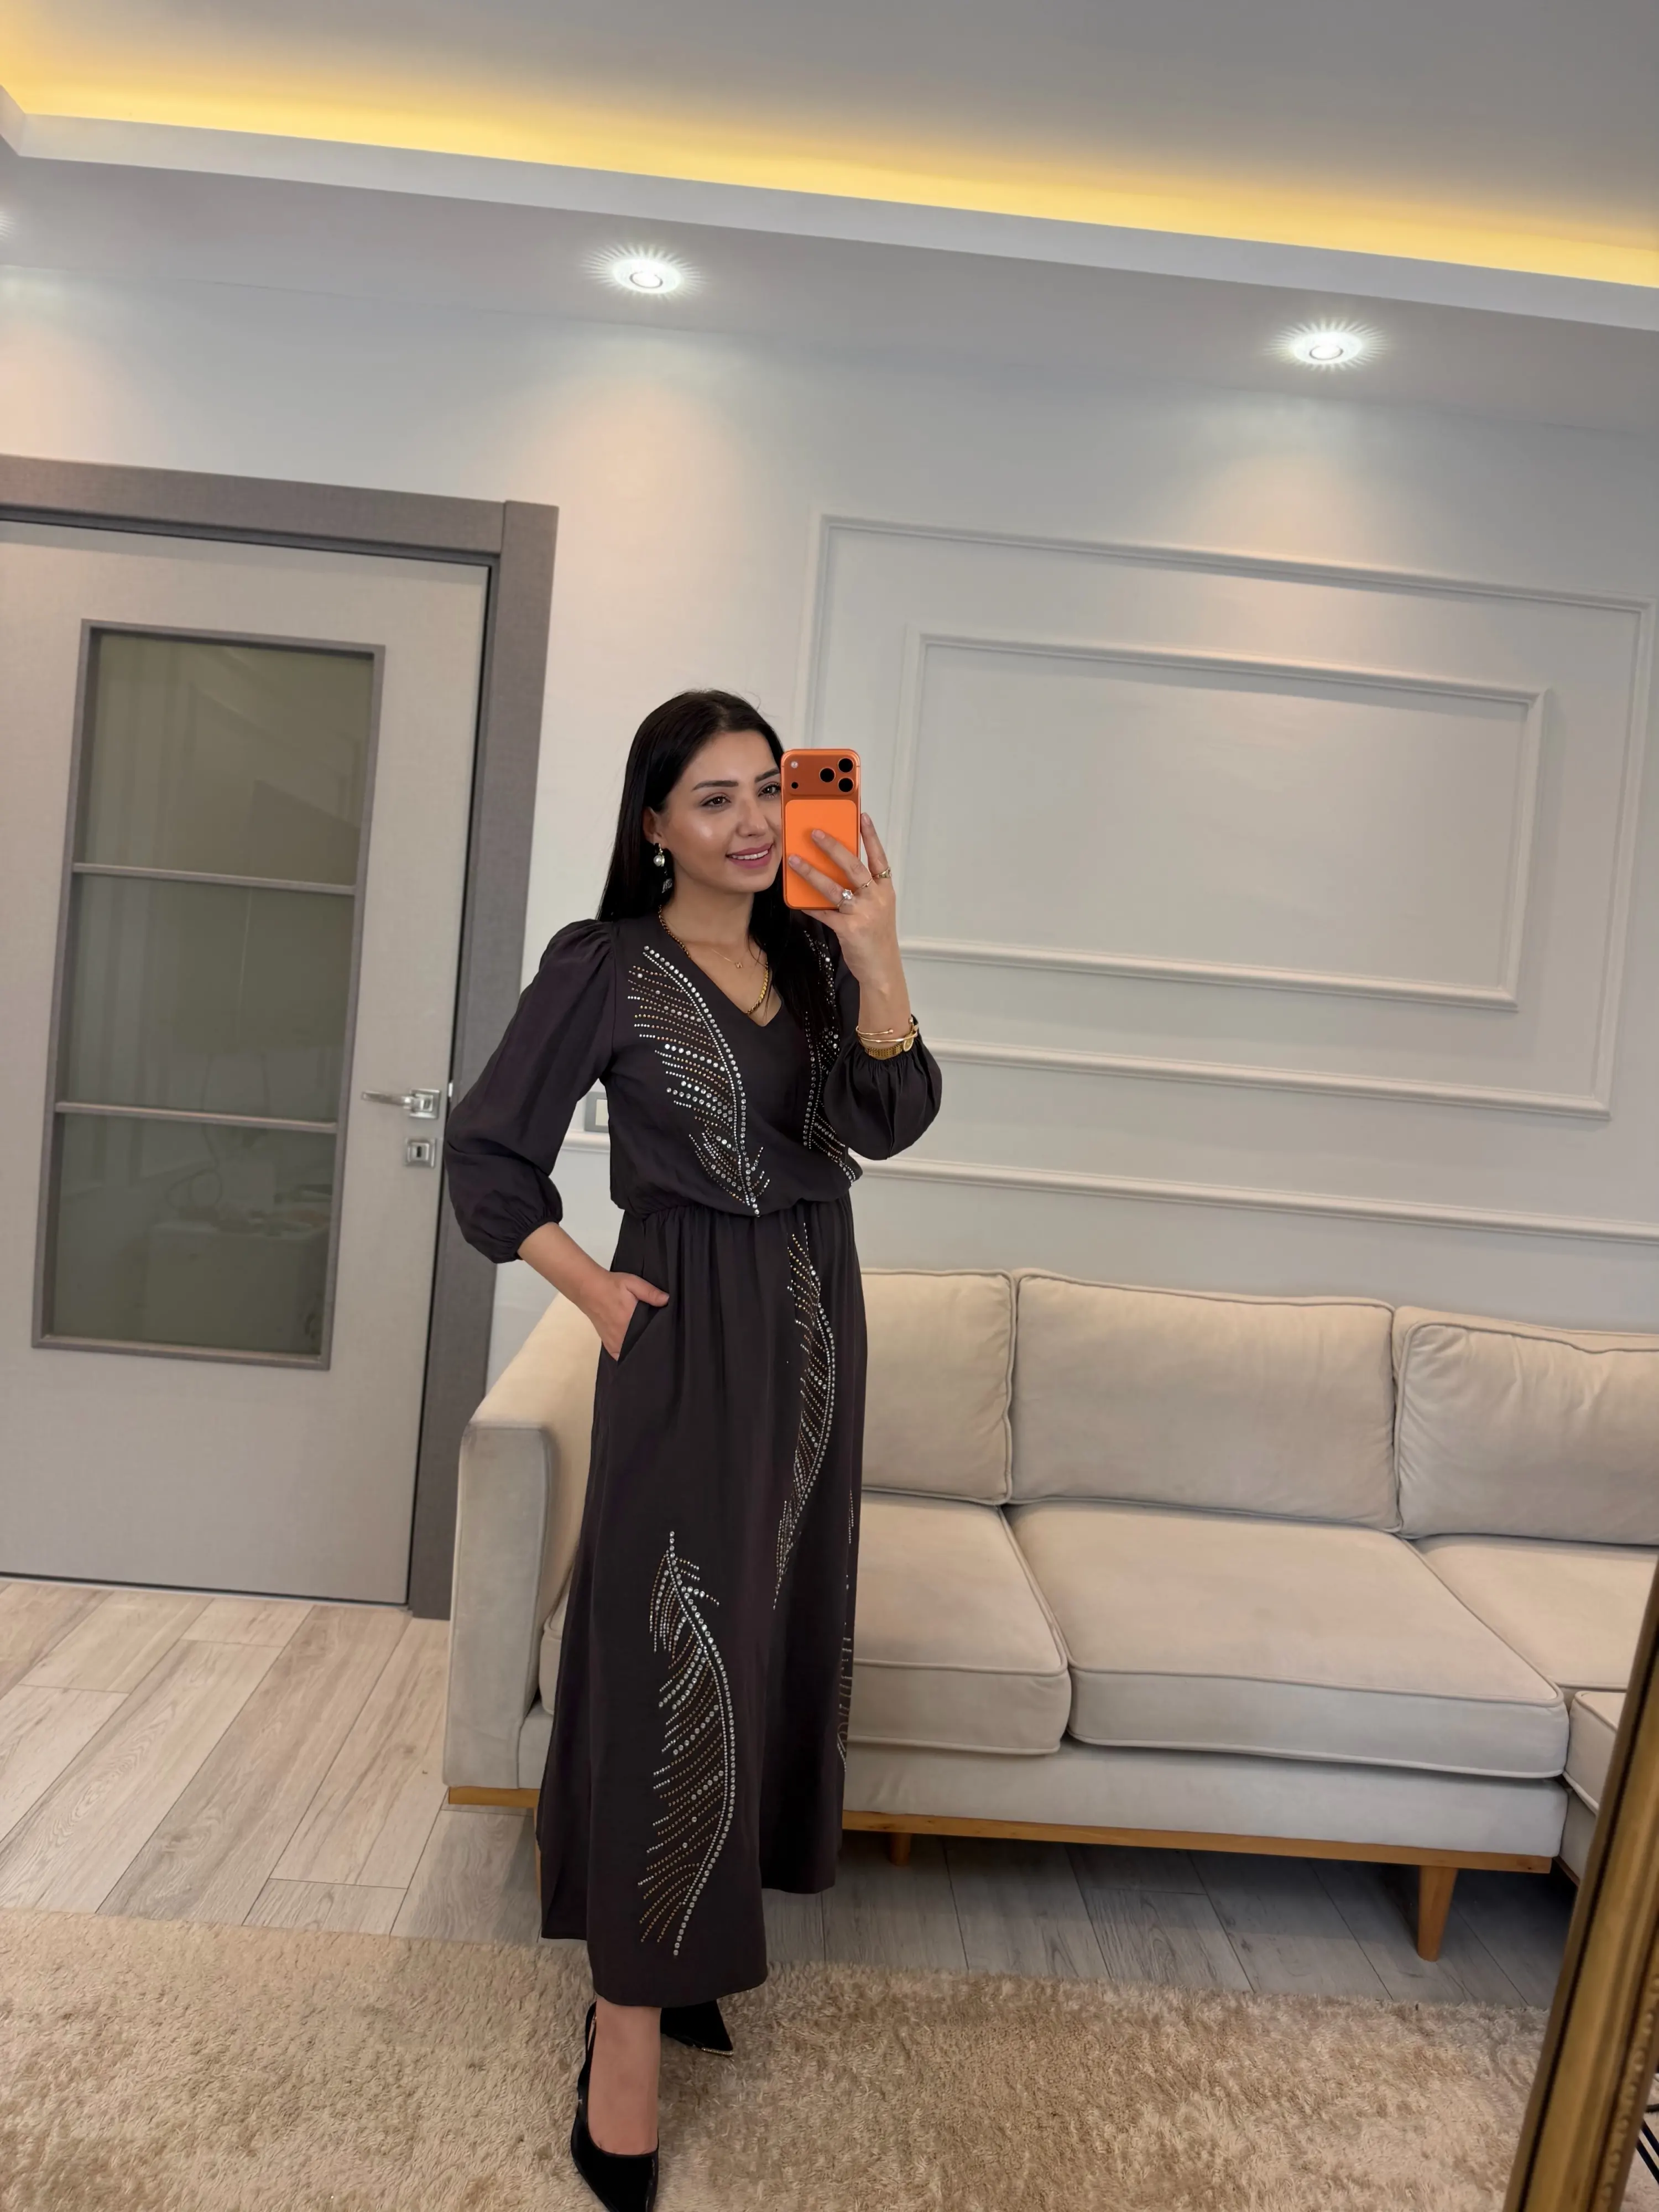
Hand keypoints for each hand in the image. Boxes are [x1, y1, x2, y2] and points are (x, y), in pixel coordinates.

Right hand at [580, 1271, 668, 1359]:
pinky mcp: (607, 1344)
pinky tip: (634, 1347)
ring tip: (648, 1342)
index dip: (659, 1337)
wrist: (588, 1289)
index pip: (649, 1337)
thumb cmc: (612, 1286)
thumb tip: (667, 1300)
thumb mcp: (633, 1283)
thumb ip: (650, 1292)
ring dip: (639, 1349)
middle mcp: (621, 1336)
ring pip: (631, 1353)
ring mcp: (613, 1343)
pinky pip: (620, 1355)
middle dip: (651, 1344)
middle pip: (641, 1347)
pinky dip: (627, 1353)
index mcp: (629, 1322)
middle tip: (660, 1337)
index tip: (667, 1335)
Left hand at [787, 813, 901, 987]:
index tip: (862, 816)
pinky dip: (809, 905)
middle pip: (853, 866)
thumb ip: (862, 890)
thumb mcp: (877, 908)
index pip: (879, 857)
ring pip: (833, 887)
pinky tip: (795, 900)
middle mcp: (876, 898)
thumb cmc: (878, 937)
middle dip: (833, 847)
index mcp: (885, 890)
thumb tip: (835, 871)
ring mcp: (863, 913)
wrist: (882, 969)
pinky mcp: (849, 929)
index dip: (871, 836)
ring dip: (811, 872)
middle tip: (815, 832)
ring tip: (794, 860)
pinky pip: (823, 913)